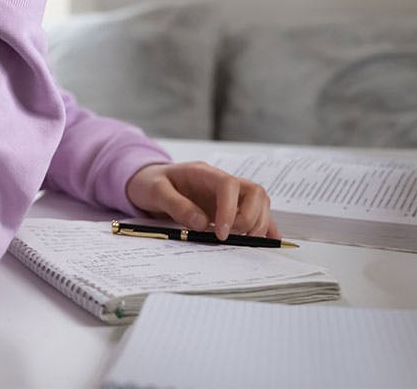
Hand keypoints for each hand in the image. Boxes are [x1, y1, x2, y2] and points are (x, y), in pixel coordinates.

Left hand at [125, 162, 279, 239]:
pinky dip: (264, 227)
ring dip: (258, 224)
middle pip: (254, 192)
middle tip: (232, 238)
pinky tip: (269, 241)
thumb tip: (202, 223)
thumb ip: (177, 205)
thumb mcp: (155, 191)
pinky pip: (255, 213)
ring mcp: (229, 195)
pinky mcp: (230, 207)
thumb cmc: (151, 183)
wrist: (148, 181)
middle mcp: (221, 182)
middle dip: (250, 218)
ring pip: (260, 202)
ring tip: (244, 243)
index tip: (221, 233)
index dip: (230, 209)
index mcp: (204, 173)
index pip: (229, 185)